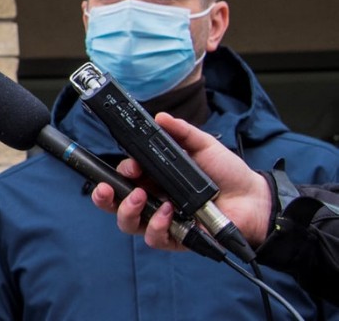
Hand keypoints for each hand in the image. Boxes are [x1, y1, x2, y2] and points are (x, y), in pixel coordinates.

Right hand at [90, 112, 273, 249]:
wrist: (253, 198)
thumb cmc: (228, 173)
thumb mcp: (203, 146)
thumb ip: (182, 132)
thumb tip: (160, 117)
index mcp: (154, 178)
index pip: (124, 178)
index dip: (119, 173)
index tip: (130, 167)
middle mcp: (153, 200)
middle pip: (115, 204)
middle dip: (103, 197)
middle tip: (105, 189)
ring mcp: (162, 221)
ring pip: (128, 223)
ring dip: (128, 210)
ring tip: (142, 198)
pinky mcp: (176, 239)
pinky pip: (154, 238)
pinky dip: (156, 225)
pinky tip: (169, 213)